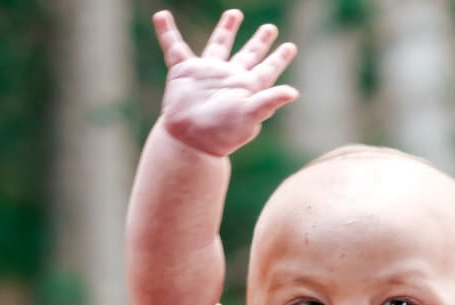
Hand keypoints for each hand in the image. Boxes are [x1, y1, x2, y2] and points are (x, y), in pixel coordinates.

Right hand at [153, 9, 297, 156]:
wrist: (191, 140)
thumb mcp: (249, 115)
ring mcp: (207, 73)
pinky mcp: (185, 71)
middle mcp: (229, 78)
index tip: (290, 46)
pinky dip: (166, 32)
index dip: (279, 58)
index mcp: (247, 87)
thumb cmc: (222, 131)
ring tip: (235, 13)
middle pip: (248, 55)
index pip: (267, 69)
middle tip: (270, 28)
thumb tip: (293, 93)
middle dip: (259, 42)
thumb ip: (269, 101)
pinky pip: (174, 47)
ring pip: (218, 45)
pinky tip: (162, 15)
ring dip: (226, 29)